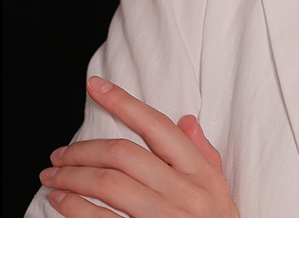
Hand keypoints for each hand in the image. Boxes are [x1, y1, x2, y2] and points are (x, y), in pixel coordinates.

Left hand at [39, 77, 238, 216]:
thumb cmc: (218, 234)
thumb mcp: (221, 194)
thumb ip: (205, 155)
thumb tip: (185, 119)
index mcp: (202, 174)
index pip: (158, 126)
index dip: (123, 102)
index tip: (95, 86)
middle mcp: (185, 193)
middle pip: (123, 155)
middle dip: (83, 150)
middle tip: (59, 155)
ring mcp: (164, 221)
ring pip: (107, 184)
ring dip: (72, 177)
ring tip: (53, 177)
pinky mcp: (142, 243)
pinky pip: (100, 222)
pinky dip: (74, 209)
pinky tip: (61, 203)